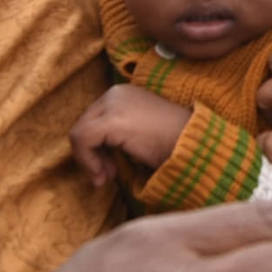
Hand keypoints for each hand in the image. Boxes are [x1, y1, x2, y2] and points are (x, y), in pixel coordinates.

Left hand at [70, 84, 191, 185]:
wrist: (192, 143)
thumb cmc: (172, 140)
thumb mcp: (138, 129)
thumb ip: (116, 132)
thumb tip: (92, 151)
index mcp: (123, 92)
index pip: (93, 119)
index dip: (95, 147)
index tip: (109, 168)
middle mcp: (116, 92)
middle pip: (84, 125)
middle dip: (90, 155)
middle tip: (106, 176)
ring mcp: (113, 104)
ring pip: (79, 134)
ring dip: (88, 161)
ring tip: (105, 178)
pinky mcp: (110, 121)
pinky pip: (83, 141)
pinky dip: (87, 161)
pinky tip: (105, 175)